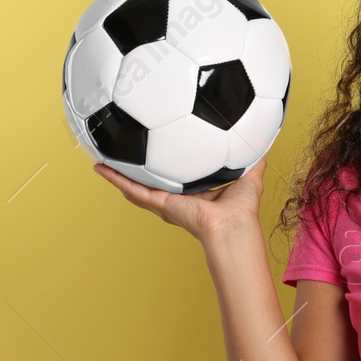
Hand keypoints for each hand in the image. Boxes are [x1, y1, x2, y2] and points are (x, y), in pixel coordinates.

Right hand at [94, 157, 268, 247]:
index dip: (166, 165)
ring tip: (102, 160)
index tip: (157, 150)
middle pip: (150, 183)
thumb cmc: (243, 207)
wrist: (233, 224)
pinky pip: (133, 190)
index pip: (176, 177)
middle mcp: (177, 199)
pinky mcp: (159, 204)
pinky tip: (101, 168)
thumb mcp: (249, 172)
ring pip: (135, 186)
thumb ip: (251, 155)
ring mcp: (165, 202)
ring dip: (118, 174)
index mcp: (195, 193)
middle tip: (122, 153)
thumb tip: (259, 136)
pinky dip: (116, 179)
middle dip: (136, 170)